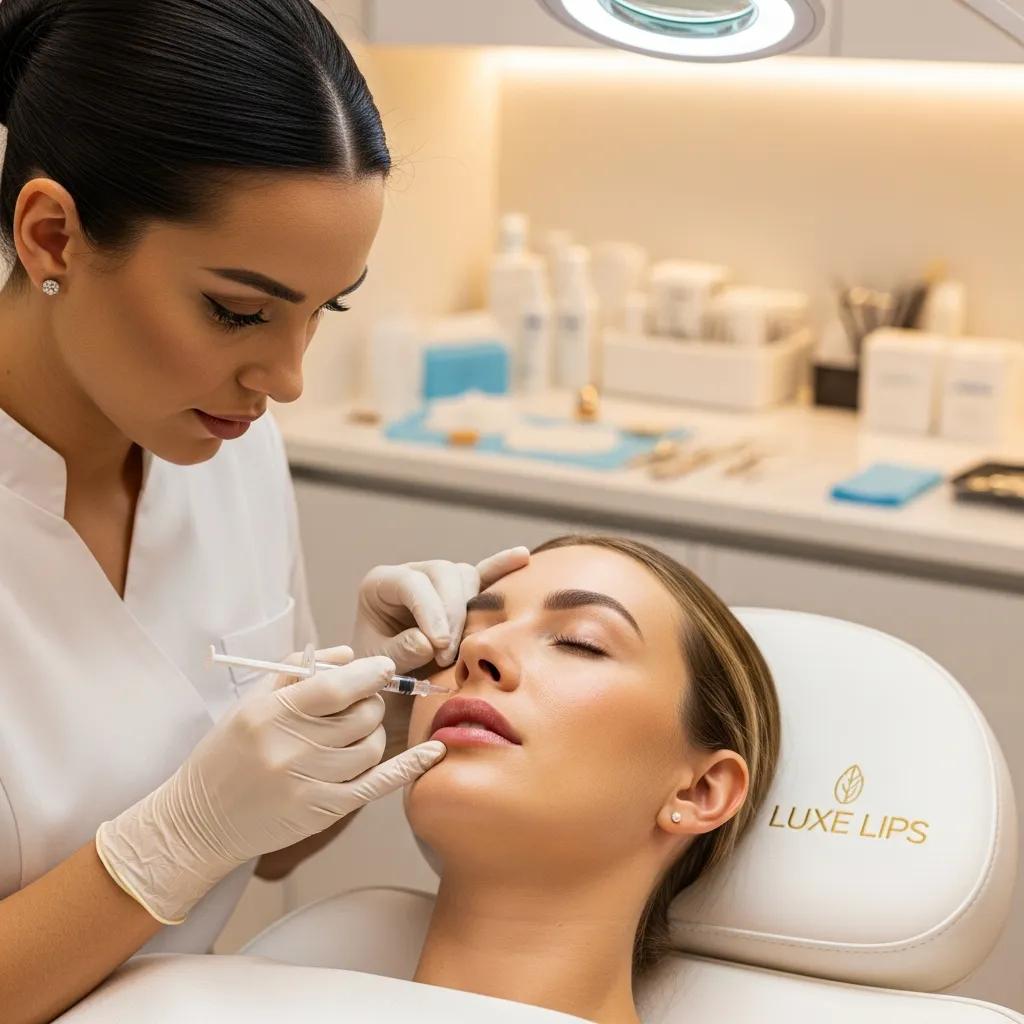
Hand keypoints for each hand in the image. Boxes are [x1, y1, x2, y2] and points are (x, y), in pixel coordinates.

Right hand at [95, 646, 444, 924]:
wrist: (199, 822)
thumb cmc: (226, 753)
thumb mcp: (250, 701)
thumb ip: (297, 669)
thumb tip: (348, 654)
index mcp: (270, 715)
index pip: (336, 688)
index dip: (370, 673)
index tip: (383, 667)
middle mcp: (290, 751)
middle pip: (361, 717)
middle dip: (372, 703)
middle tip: (364, 701)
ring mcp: (308, 785)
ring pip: (371, 748)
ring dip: (374, 733)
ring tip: (357, 731)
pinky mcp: (322, 812)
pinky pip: (377, 785)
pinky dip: (409, 766)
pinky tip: (433, 751)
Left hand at [353, 546, 529, 670]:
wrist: (389, 684)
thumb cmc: (380, 671)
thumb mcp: (379, 664)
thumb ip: (399, 651)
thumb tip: (427, 640)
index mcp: (381, 584)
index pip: (412, 583)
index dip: (430, 611)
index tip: (440, 646)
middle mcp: (411, 574)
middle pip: (443, 573)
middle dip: (453, 614)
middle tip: (449, 655)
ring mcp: (437, 580)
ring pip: (465, 576)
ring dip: (471, 609)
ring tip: (464, 646)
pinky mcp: (461, 592)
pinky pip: (484, 574)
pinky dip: (501, 567)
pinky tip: (522, 557)